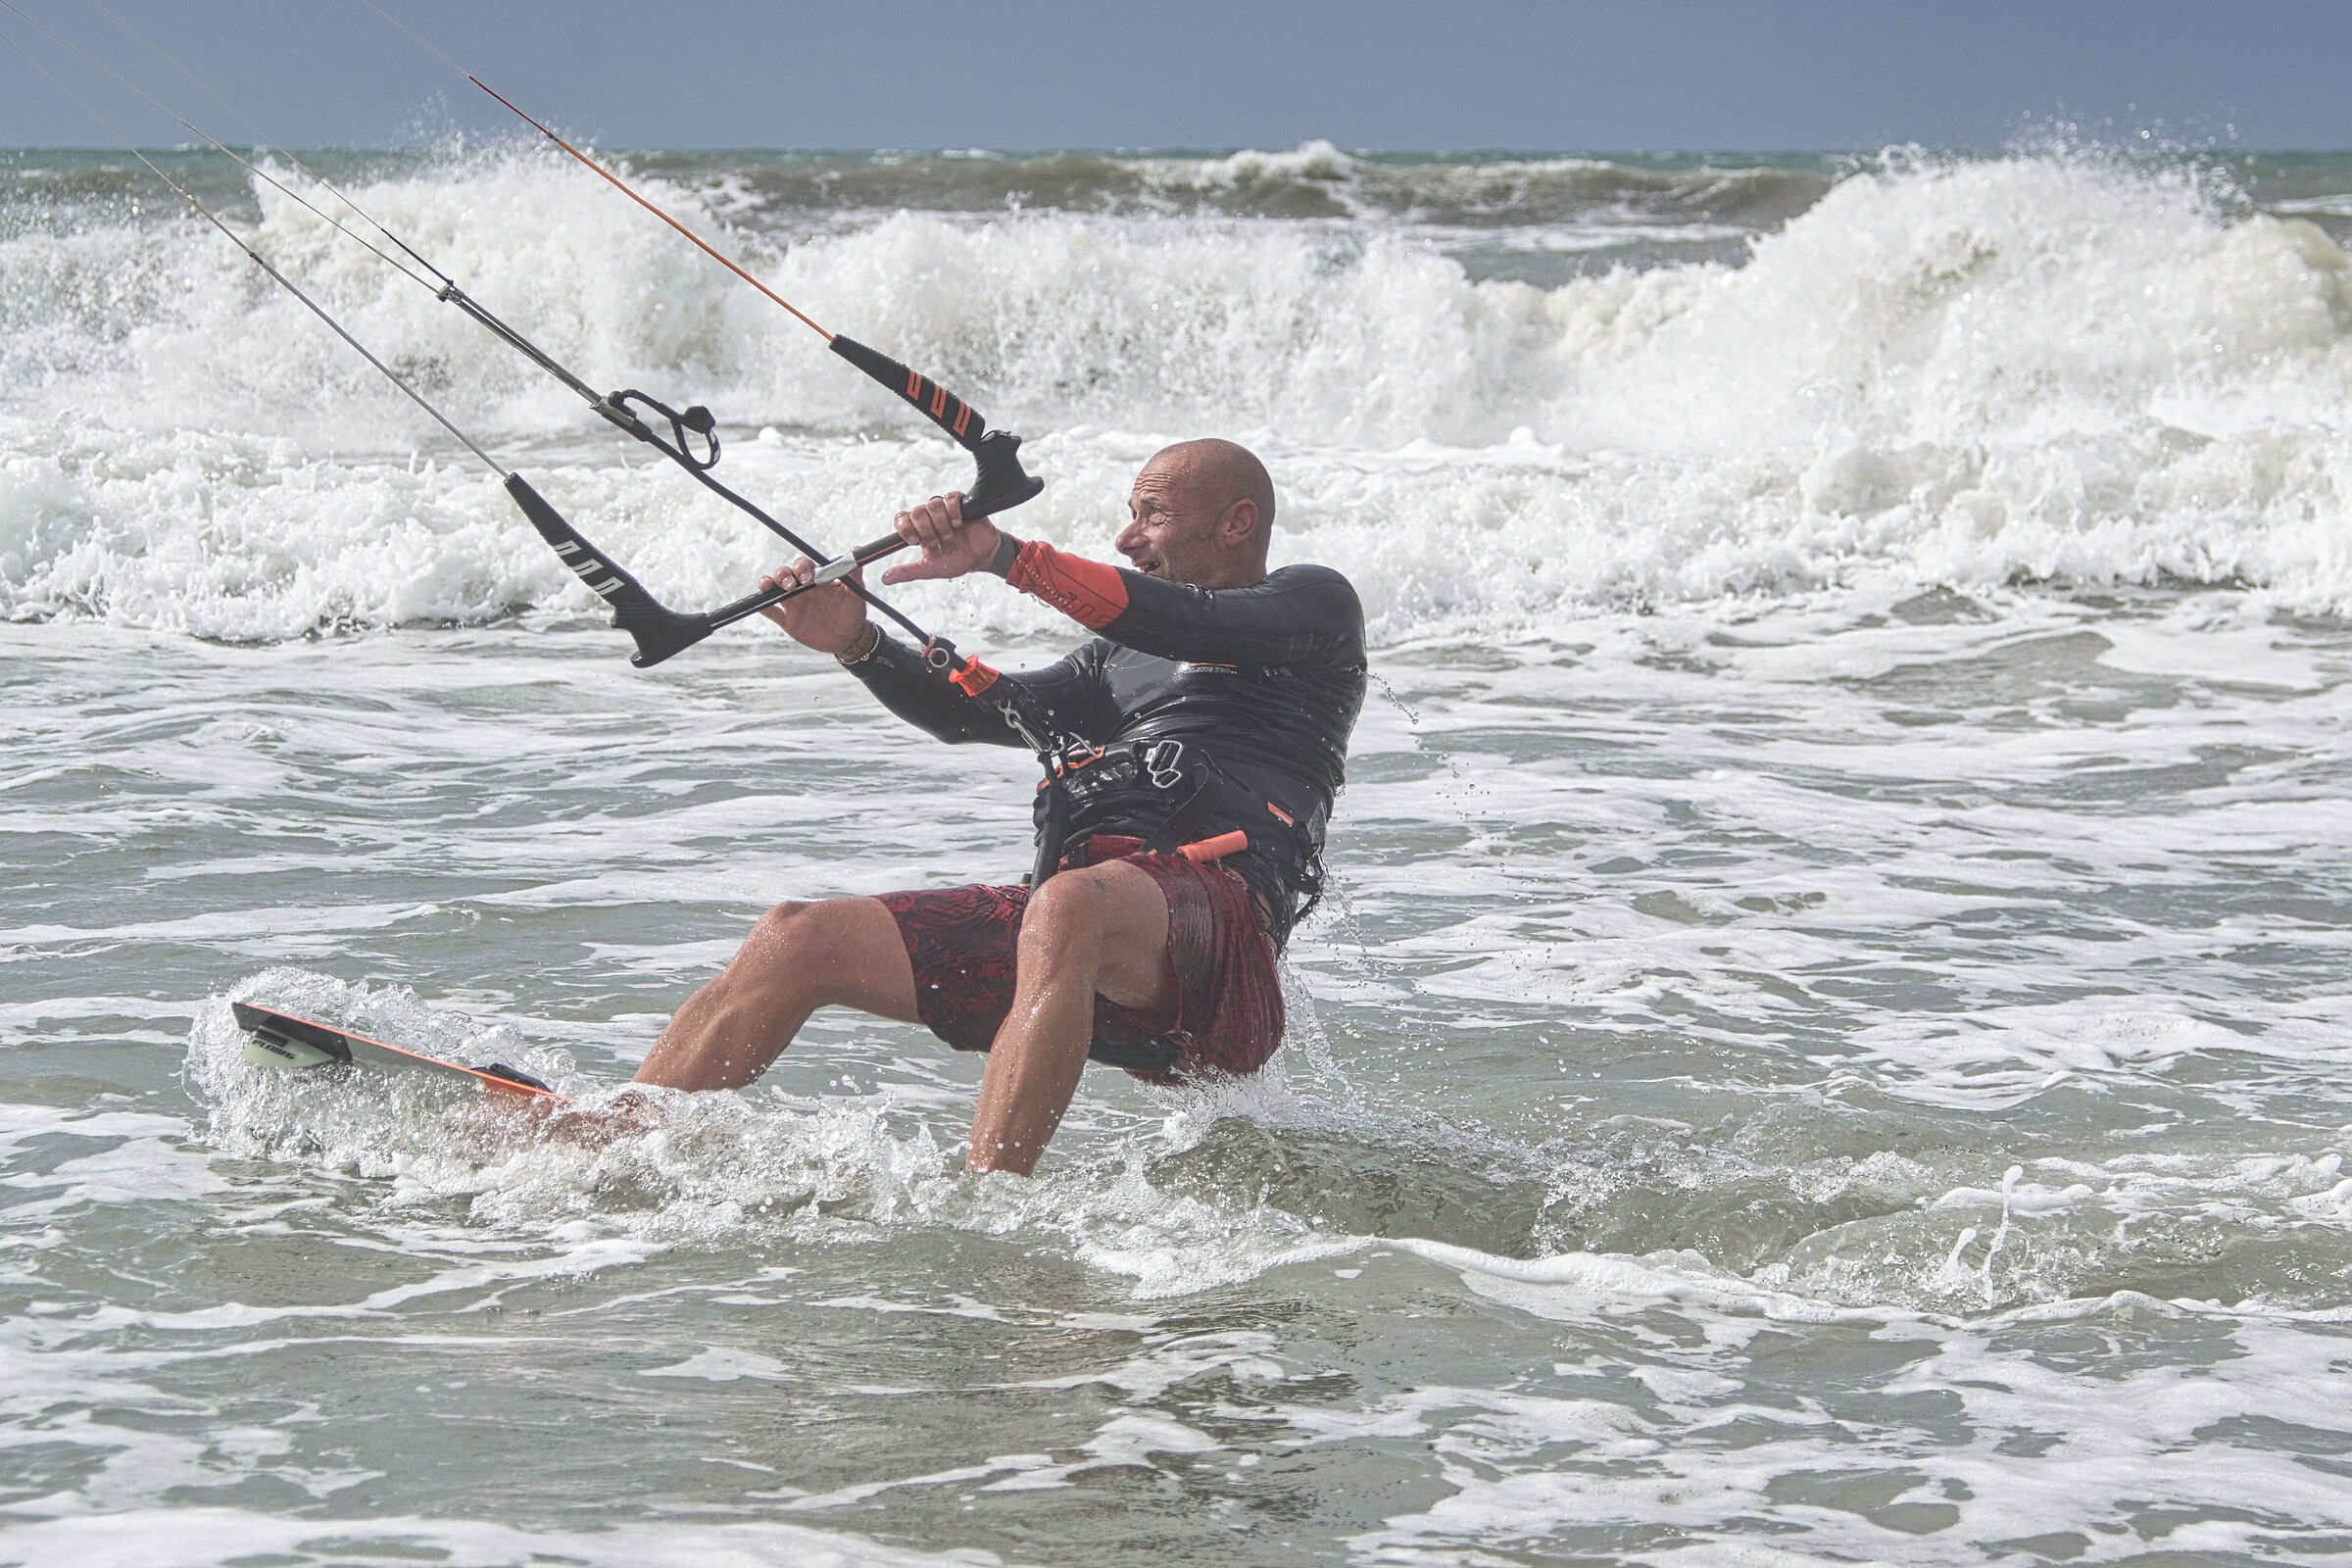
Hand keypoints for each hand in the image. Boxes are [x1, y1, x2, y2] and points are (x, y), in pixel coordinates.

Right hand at [756, 555, 868, 656]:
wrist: (849, 638)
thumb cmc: (853, 612)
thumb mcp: (856, 592)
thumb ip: (854, 573)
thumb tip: (856, 550)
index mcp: (816, 579)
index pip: (803, 566)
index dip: (802, 568)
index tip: (808, 578)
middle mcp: (802, 589)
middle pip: (784, 574)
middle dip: (783, 575)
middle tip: (791, 586)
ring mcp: (793, 604)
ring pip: (773, 589)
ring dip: (768, 584)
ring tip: (768, 586)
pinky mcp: (787, 621)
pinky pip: (770, 611)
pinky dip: (762, 606)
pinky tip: (760, 604)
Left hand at [881, 492, 1001, 584]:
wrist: (982, 557)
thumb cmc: (957, 561)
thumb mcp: (930, 569)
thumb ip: (908, 572)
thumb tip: (885, 579)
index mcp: (919, 529)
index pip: (901, 518)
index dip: (906, 528)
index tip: (915, 541)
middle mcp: (929, 517)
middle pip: (916, 511)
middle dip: (927, 530)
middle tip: (938, 541)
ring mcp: (944, 509)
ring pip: (932, 505)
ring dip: (941, 524)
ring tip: (951, 535)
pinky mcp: (960, 503)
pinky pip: (949, 498)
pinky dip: (953, 513)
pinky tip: (959, 524)